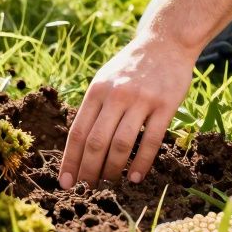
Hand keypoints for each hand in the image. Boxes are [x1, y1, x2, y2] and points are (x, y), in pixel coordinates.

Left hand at [59, 34, 195, 186]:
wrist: (165, 43)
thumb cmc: (131, 67)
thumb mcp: (105, 79)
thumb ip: (94, 108)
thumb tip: (79, 146)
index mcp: (96, 90)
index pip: (78, 132)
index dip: (71, 160)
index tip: (66, 182)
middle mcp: (116, 95)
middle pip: (97, 141)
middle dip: (89, 170)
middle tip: (87, 189)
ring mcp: (141, 100)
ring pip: (122, 143)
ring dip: (113, 169)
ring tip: (110, 183)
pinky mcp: (165, 105)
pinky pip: (151, 140)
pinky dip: (141, 162)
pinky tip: (135, 177)